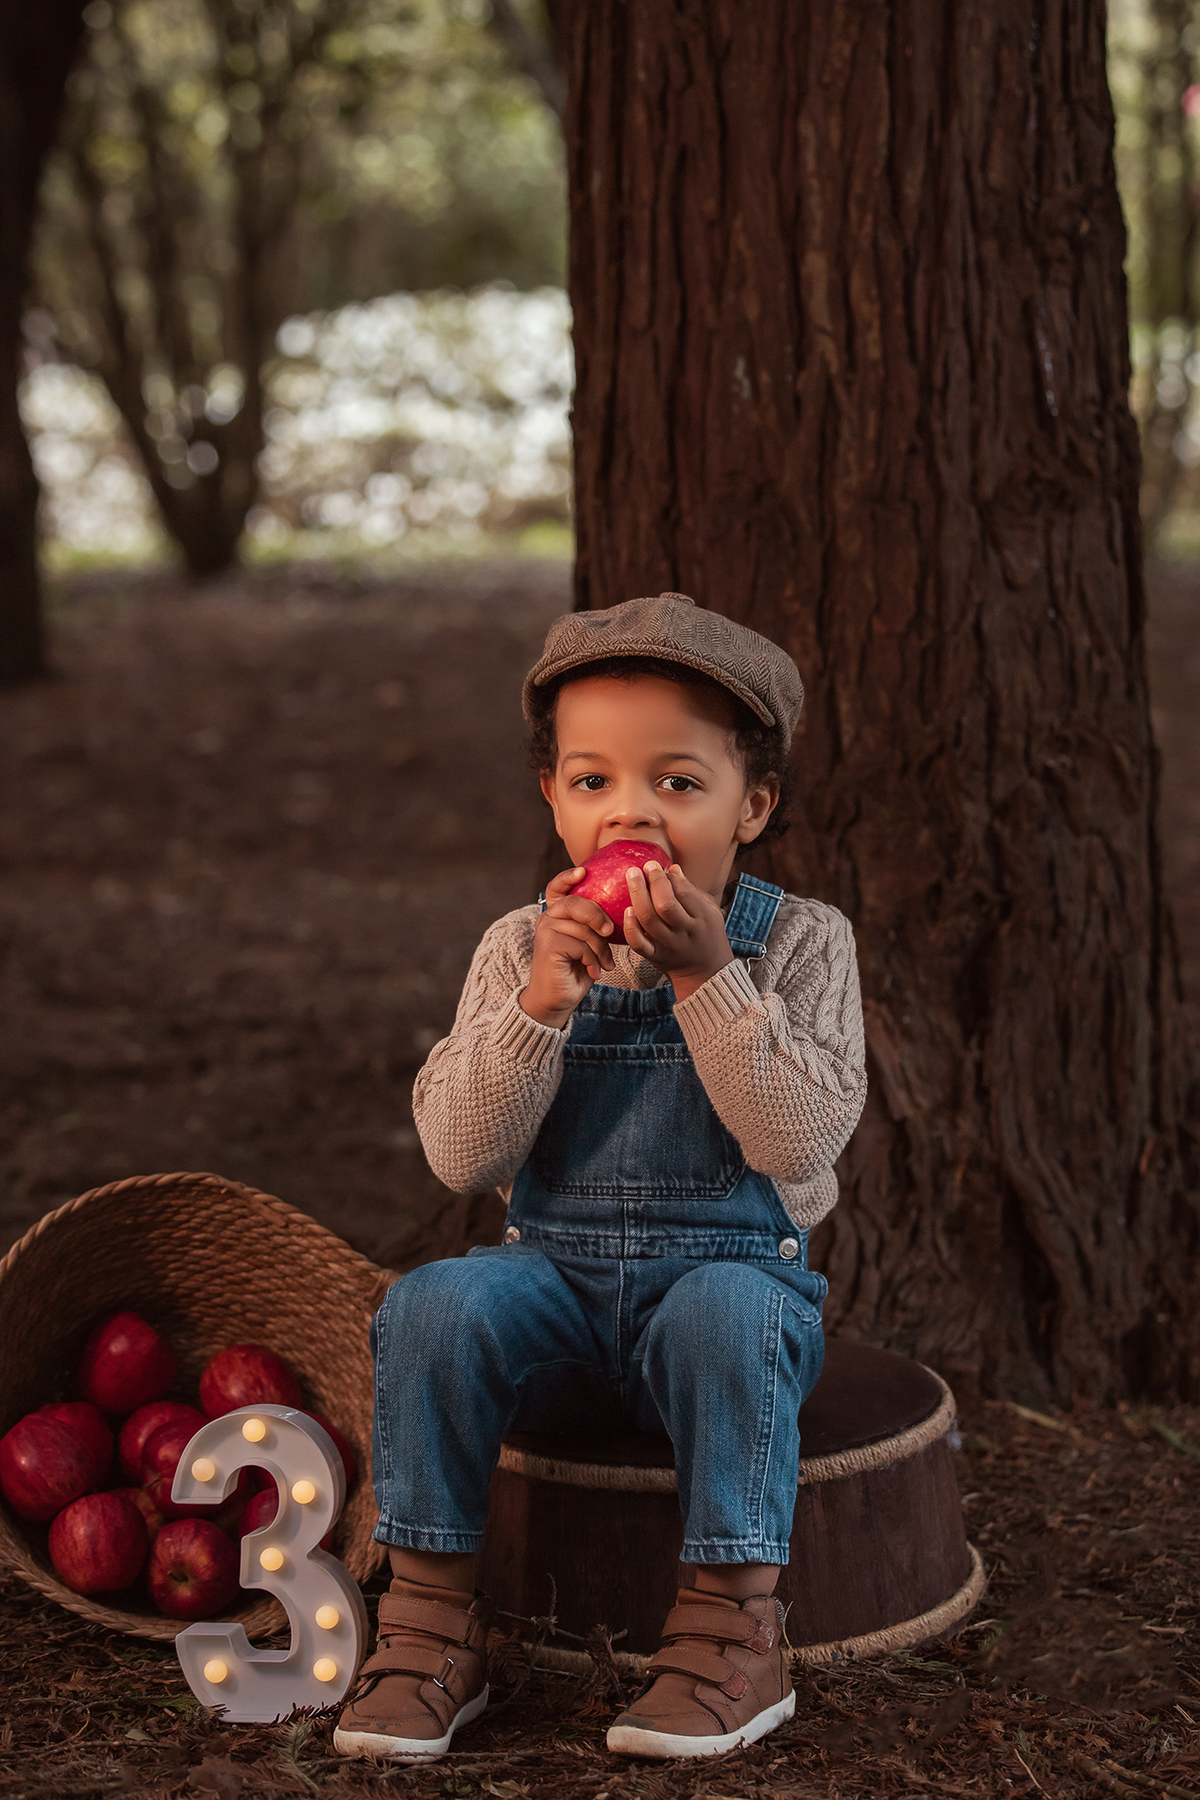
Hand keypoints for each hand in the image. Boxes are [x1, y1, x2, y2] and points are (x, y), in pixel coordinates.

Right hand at [519, 864, 615, 1028]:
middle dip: (598, 917)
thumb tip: (623, 909)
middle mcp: (547, 918)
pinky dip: (592, 959)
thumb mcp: (590, 943)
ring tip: (603, 963)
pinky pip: (580, 944)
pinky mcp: (548, 946)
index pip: (558, 888)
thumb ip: (595, 925)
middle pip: (576, 903)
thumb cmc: (578, 969)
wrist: (558, 999)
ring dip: (600, 948)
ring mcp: (545, 931)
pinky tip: (593, 971)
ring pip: (583, 928)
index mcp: (557, 914)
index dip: (568, 877)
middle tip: (609, 932)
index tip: (583, 871)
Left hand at [622, 862, 734, 1001]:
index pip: (684, 893)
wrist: (705, 972)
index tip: (659, 867)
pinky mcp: (654, 956)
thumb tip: (673, 869)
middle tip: (644, 866)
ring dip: (638, 895)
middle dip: (653, 882)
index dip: (669, 877)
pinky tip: (626, 909)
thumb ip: (692, 891)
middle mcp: (685, 932)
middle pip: (665, 905)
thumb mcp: (709, 910)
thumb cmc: (706, 933)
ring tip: (631, 876)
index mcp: (702, 918)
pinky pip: (638, 944)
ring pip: (649, 920)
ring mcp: (668, 946)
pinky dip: (630, 927)